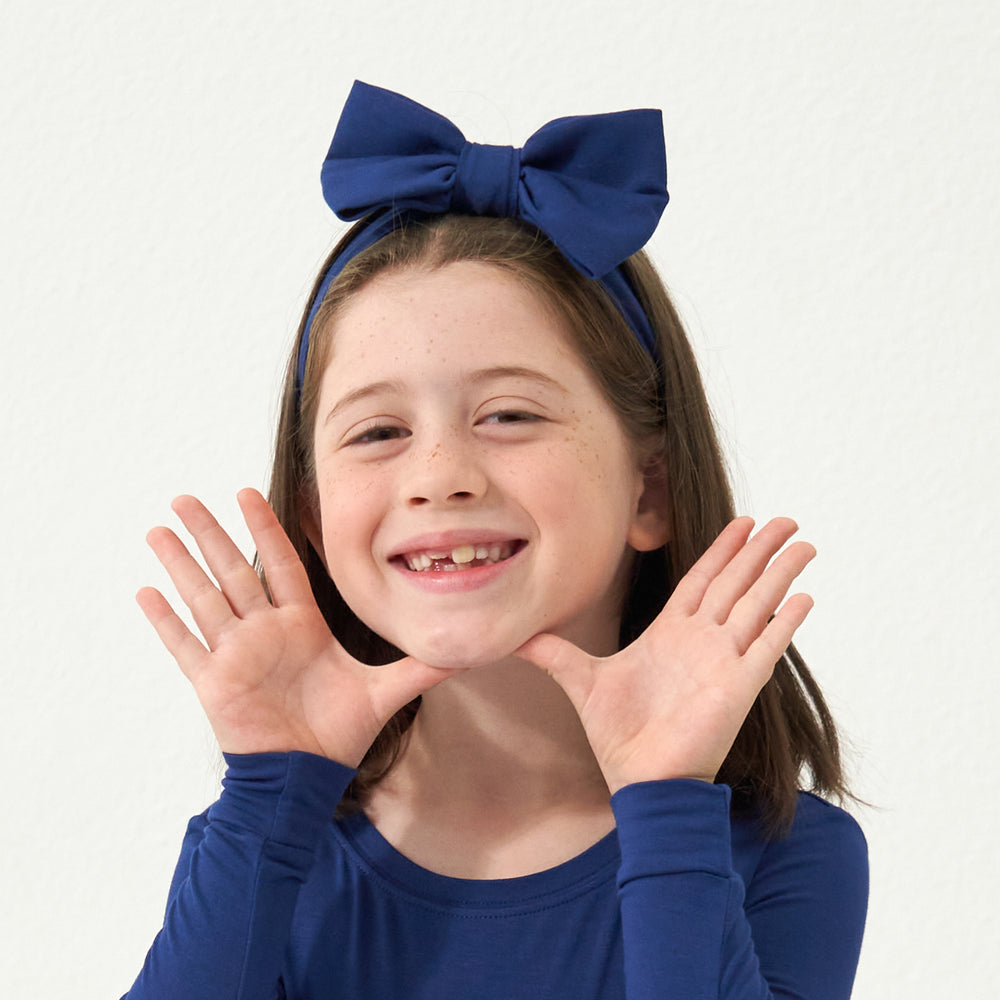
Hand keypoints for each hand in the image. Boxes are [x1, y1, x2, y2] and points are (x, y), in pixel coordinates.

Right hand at [136, 489, 456, 764]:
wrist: (307, 778)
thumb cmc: (339, 734)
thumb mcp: (384, 692)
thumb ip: (422, 668)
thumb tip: (467, 652)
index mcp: (301, 625)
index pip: (283, 564)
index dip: (266, 529)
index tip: (249, 493)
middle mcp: (265, 631)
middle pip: (235, 570)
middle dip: (211, 533)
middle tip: (185, 497)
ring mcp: (236, 654)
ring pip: (204, 598)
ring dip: (181, 564)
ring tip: (158, 529)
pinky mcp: (214, 683)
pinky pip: (185, 647)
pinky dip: (165, 622)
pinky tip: (144, 591)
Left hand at [517, 517, 814, 792]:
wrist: (640, 781)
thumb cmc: (617, 735)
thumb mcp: (581, 680)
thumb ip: (553, 652)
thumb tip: (512, 636)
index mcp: (670, 632)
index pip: (702, 579)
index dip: (722, 550)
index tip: (742, 522)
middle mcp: (701, 640)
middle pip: (735, 582)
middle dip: (758, 549)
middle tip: (785, 519)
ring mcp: (723, 660)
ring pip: (757, 604)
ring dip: (778, 573)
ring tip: (803, 544)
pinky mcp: (738, 686)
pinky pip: (767, 646)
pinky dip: (785, 622)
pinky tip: (803, 596)